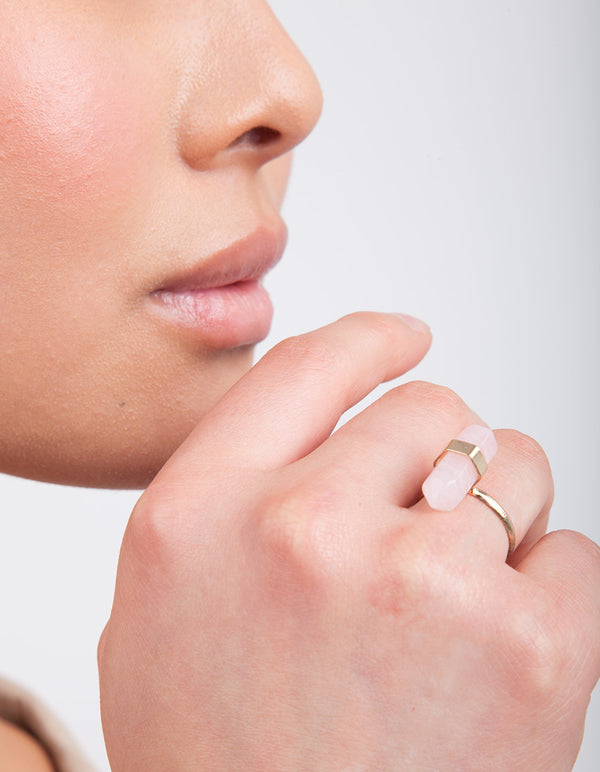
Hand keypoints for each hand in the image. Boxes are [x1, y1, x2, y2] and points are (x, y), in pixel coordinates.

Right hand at [98, 313, 599, 770]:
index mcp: (197, 514)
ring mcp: (415, 581)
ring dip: (498, 517)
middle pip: (429, 410)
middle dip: (439, 460)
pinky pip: (573, 553)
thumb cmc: (222, 766)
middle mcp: (299, 529)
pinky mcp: (527, 645)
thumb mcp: (157, 614)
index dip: (369, 341)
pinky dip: (548, 593)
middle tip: (419, 540)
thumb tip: (308, 433)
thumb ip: (222, 501)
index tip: (404, 338)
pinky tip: (491, 663)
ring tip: (452, 611)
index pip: (307, 367)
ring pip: (513, 464)